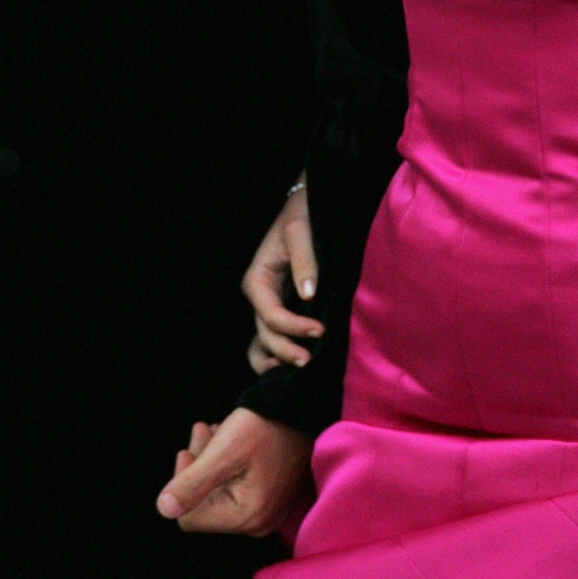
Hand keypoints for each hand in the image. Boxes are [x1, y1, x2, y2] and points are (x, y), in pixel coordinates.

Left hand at [156, 407, 312, 535]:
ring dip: (210, 459)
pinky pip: (239, 488)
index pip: (190, 516)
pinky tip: (227, 438)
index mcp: (247, 516)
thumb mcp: (225, 451)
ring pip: (221, 493)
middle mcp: (260, 522)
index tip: (188, 448)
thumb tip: (164, 508)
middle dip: (197, 466)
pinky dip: (228, 464)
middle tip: (201, 430)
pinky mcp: (275, 498)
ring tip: (213, 429)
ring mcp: (270, 511)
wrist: (305, 407)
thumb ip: (193, 483)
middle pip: (206, 504)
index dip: (182, 482)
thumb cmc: (266, 426)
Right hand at [242, 182, 321, 371]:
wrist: (306, 208)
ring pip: (265, 341)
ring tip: (298, 371)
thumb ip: (304, 262)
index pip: (270, 314)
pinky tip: (293, 366)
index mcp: (258, 280)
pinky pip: (273, 337)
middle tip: (312, 360)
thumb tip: (308, 294)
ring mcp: (270, 305)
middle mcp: (260, 296)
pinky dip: (279, 353)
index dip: (292, 327)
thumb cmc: (301, 216)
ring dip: (278, 357)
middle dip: (287, 348)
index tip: (320, 330)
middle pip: (266, 333)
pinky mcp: (284, 308)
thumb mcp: (300, 232)